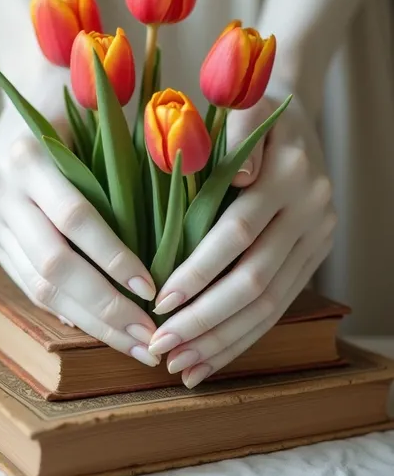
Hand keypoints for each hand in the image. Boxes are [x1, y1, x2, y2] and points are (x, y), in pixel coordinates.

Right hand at [0, 65, 158, 366]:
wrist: (25, 88)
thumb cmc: (80, 102)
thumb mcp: (101, 123)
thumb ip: (125, 171)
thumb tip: (171, 238)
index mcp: (28, 153)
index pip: (75, 219)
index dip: (114, 258)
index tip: (153, 291)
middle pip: (52, 265)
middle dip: (104, 308)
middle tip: (148, 339)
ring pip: (37, 284)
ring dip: (89, 320)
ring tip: (131, 344)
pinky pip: (27, 281)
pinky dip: (65, 307)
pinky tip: (97, 325)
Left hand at [148, 87, 335, 386]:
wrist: (301, 120)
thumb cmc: (254, 113)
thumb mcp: (243, 106)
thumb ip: (238, 132)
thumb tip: (239, 179)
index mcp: (288, 173)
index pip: (237, 234)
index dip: (199, 270)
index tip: (158, 302)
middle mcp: (309, 210)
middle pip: (255, 280)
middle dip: (205, 320)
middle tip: (161, 348)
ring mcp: (317, 237)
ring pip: (270, 303)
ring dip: (224, 340)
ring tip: (183, 368)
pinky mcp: (314, 256)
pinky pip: (280, 305)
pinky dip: (244, 336)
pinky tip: (212, 358)